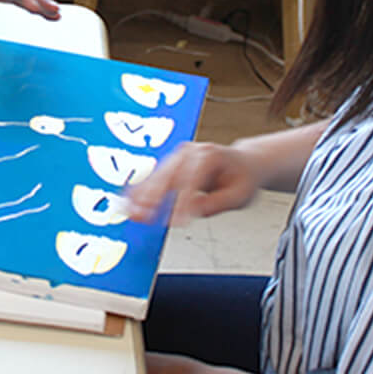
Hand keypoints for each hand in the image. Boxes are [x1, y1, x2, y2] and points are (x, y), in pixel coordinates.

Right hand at [124, 140, 263, 225]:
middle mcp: (191, 152)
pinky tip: (128, 202)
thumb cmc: (243, 178)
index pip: (192, 181)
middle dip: (153, 197)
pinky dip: (140, 191)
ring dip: (141, 195)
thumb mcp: (238, 196)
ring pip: (156, 176)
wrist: (244, 164)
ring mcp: (178, 155)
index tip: (177, 222)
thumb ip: (214, 204)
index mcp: (210, 156)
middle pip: (168, 175)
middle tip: (141, 216)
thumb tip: (191, 211)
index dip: (183, 203)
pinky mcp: (170, 163)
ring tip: (129, 211)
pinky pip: (153, 177)